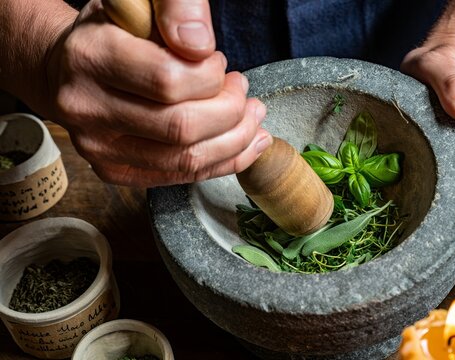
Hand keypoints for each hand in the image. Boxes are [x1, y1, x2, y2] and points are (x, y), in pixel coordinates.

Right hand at [42, 0, 270, 186]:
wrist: (65, 71)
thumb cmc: (111, 34)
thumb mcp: (139, 4)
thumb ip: (174, 10)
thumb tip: (200, 45)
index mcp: (90, 57)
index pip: (168, 80)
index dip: (210, 75)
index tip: (218, 62)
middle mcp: (87, 108)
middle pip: (182, 126)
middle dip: (230, 110)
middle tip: (242, 91)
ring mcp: (98, 148)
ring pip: (187, 158)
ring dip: (235, 140)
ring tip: (252, 117)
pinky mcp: (114, 172)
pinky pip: (182, 177)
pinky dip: (224, 162)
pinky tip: (246, 144)